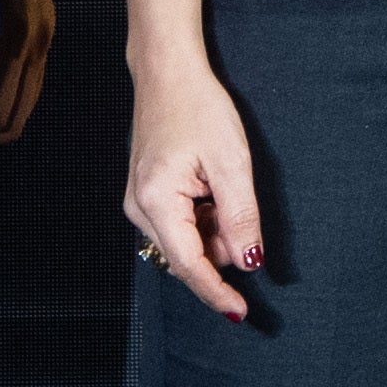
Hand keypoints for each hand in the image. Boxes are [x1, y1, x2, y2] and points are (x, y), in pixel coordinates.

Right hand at [124, 57, 265, 322]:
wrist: (166, 73)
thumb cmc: (198, 107)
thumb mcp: (231, 161)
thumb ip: (240, 216)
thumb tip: (247, 262)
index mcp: (157, 201)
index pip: (189, 265)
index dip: (216, 291)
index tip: (240, 313)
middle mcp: (139, 209)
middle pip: (186, 256)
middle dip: (219, 252)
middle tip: (242, 215)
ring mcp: (138, 202)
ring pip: (184, 241)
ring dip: (212, 232)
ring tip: (224, 185)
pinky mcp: (145, 195)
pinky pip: (178, 225)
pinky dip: (202, 219)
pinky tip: (213, 188)